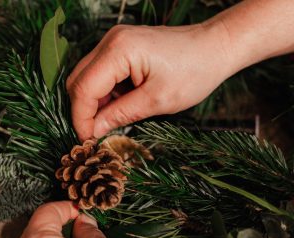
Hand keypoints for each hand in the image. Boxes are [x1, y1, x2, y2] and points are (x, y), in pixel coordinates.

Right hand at [67, 23, 230, 140]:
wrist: (215, 48)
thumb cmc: (194, 72)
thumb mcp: (157, 101)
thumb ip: (121, 115)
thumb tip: (94, 130)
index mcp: (119, 50)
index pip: (83, 88)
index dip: (81, 117)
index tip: (87, 141)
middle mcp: (112, 40)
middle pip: (79, 79)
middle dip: (84, 110)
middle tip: (96, 134)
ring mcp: (116, 41)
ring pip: (89, 76)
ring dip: (96, 102)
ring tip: (114, 120)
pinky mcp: (123, 46)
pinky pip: (103, 72)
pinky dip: (107, 92)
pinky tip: (122, 104)